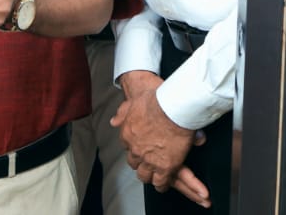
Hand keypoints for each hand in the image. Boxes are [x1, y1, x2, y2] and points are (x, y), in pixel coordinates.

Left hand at [112, 72, 209, 205]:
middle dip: (140, 163)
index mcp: (127, 134)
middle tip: (148, 163)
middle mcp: (136, 149)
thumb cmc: (156, 101)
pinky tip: (164, 184)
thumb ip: (122, 112)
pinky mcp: (165, 167)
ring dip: (150, 175)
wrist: (172, 107)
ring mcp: (149, 159)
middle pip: (135, 163)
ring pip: (145, 175)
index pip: (128, 147)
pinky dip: (162, 184)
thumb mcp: (133, 103)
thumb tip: (113, 121)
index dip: (136, 148)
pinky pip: (161, 182)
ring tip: (155, 176)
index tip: (141, 148)